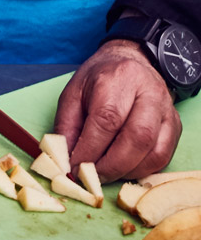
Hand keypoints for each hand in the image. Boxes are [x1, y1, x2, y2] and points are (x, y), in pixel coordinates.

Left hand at [53, 38, 181, 179]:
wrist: (131, 63)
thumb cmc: (98, 81)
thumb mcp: (72, 95)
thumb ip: (66, 127)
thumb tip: (64, 162)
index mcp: (118, 79)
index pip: (107, 120)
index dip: (89, 151)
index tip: (73, 168)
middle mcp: (149, 92)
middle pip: (137, 137)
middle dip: (110, 166)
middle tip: (89, 177)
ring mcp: (166, 109)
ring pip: (154, 151)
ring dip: (126, 171)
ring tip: (103, 174)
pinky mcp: (174, 124)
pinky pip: (163, 156)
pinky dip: (141, 170)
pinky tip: (122, 169)